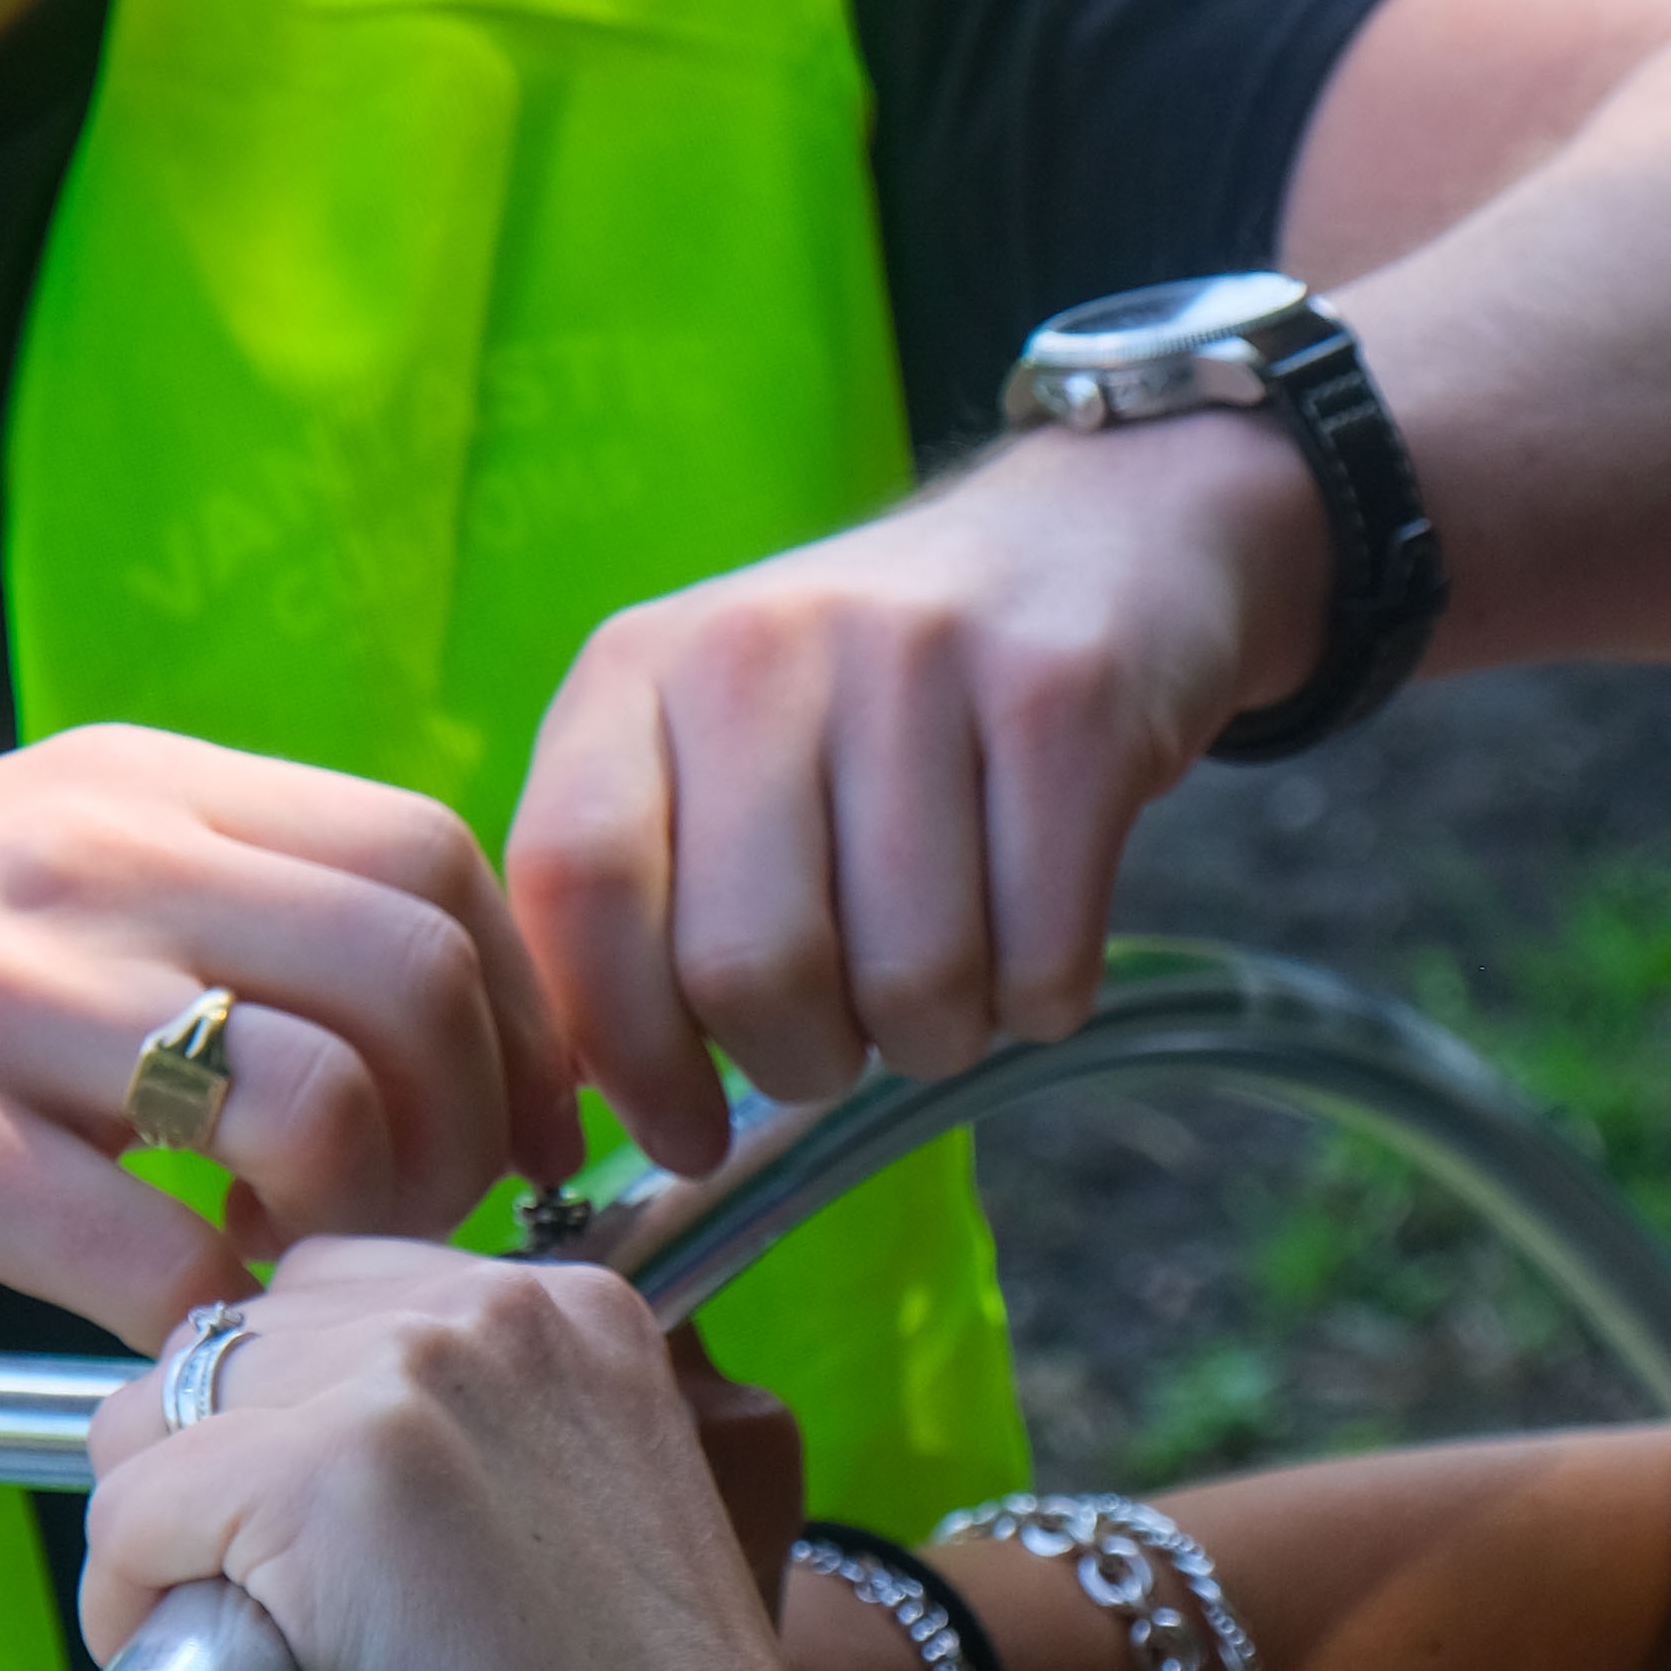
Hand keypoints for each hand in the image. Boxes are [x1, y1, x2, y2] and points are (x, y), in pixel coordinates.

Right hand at [0, 729, 586, 1350]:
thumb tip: (434, 992)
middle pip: (410, 972)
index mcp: (142, 791)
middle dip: (467, 1129)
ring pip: (309, 1099)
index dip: (517, 1010)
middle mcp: (88, 864)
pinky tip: (175, 1332)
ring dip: (348, 1227)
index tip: (519, 1130)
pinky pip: (146, 1248)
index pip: (430, 858)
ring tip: (288, 1272)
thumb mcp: (46, 869)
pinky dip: (206, 1322)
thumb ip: (222, 898)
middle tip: (414, 1227)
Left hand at [83, 1244, 905, 1670]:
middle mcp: (496, 1309)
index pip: (331, 1296)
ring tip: (257, 1663)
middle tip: (288, 1627)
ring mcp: (410, 1380)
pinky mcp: (325, 1478)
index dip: (290, 1433)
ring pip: (153, 1417)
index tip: (325, 1559)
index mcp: (575, 1311)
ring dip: (169, 1542)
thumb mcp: (576, 1533)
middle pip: (229, 1344)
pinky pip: (127, 1516)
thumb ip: (461, 1452)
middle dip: (217, 1482)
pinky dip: (133, 1613)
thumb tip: (250, 1451)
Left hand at [507, 416, 1321, 1169]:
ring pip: (911, 986)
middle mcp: (764, 646)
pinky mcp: (1068, 702)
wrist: (1095, 541)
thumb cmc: (872, 697)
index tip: (681, 1129)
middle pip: (749, 970)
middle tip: (838, 1036)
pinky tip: (1032, 933)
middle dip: (802, 1062)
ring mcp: (921, 662)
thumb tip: (582, 1095)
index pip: (576, 883)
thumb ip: (631, 893)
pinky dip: (1039, 1000)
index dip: (623, 1049)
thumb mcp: (710, 745)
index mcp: (638, 668)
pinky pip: (1042, 961)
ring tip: (943, 971)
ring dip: (933, 1037)